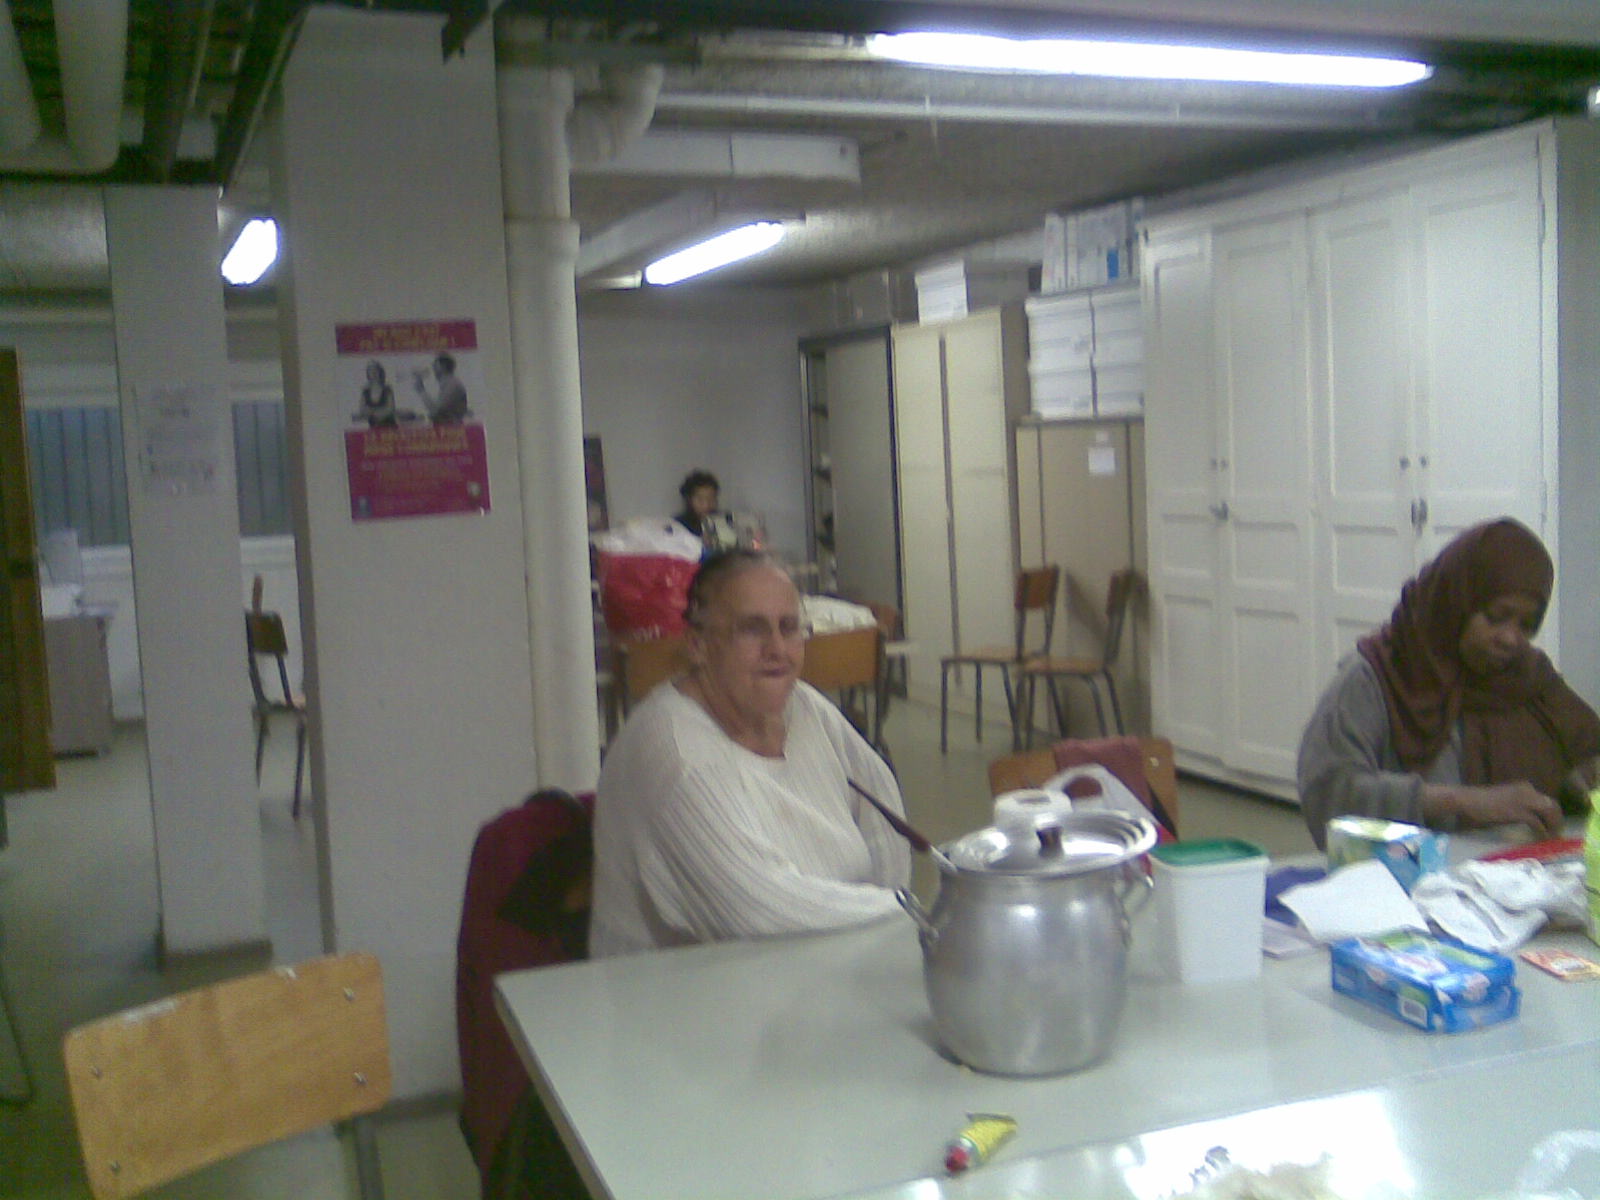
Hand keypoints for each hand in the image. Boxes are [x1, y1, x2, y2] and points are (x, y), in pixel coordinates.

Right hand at [1448, 782, 1564, 840]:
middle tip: (1556, 834)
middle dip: (1557, 821)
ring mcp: (1524, 801)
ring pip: (1548, 813)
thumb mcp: (1508, 799)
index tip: (1554, 825)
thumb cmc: (1483, 802)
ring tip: (1551, 837)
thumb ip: (1521, 804)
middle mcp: (1528, 791)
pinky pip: (1537, 823)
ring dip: (1553, 826)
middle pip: (1552, 806)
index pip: (1547, 800)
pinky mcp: (1518, 812)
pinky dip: (1542, 831)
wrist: (1468, 800)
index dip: (1553, 814)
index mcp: (1525, 788)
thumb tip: (1535, 818)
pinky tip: (1541, 838)